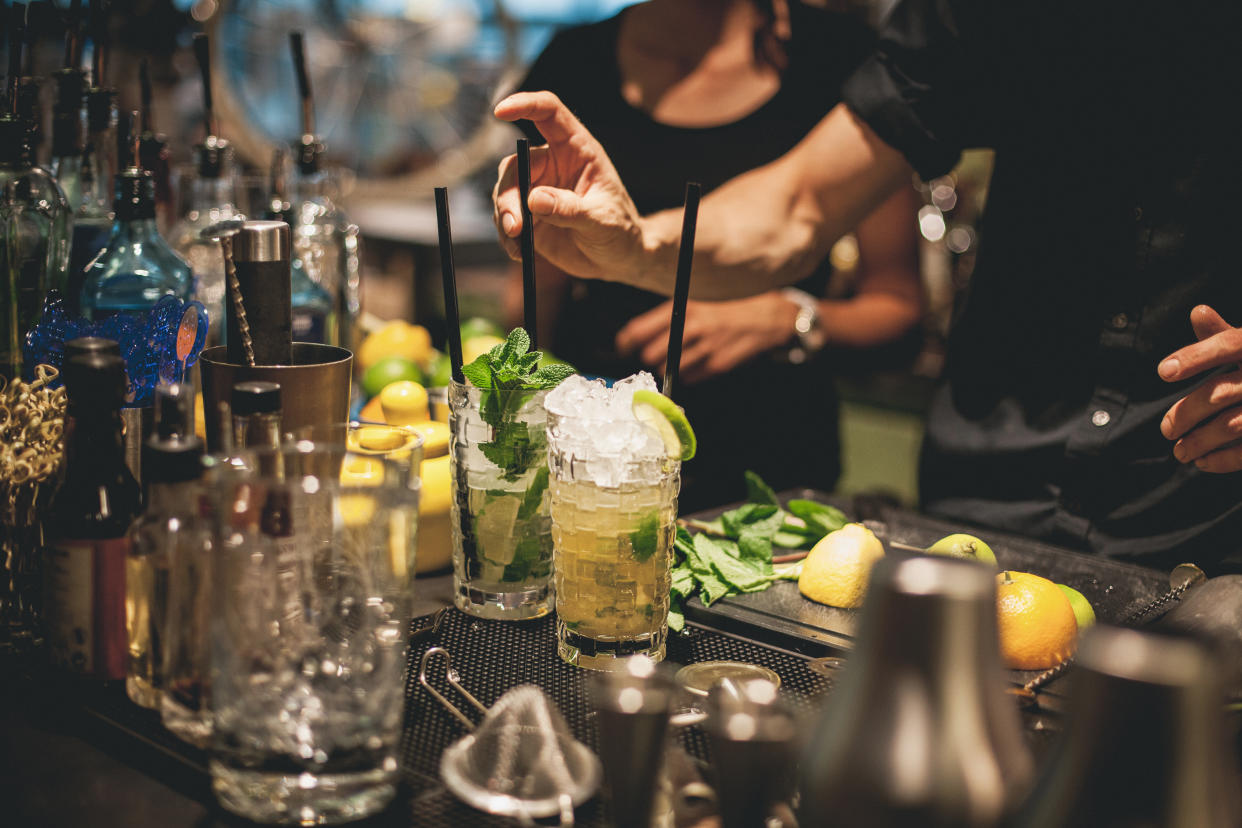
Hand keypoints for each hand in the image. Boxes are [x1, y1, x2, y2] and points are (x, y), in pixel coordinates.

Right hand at [492, 92, 648, 285]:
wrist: (618, 258)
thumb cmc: (620, 231)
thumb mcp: (602, 221)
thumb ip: (570, 210)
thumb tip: (533, 199)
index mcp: (577, 149)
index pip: (548, 113)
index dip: (524, 105)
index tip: (500, 112)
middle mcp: (553, 163)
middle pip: (516, 164)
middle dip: (509, 195)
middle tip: (515, 227)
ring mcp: (537, 189)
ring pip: (504, 191)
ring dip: (505, 217)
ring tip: (518, 243)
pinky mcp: (528, 215)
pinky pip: (505, 218)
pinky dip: (507, 236)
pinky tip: (519, 253)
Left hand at [615, 294, 798, 383]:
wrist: (764, 318)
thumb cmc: (723, 310)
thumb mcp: (695, 304)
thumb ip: (668, 318)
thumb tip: (637, 337)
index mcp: (683, 308)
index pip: (640, 329)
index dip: (626, 342)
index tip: (623, 347)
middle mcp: (693, 327)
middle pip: (651, 355)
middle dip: (649, 359)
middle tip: (653, 357)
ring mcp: (706, 347)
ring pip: (669, 370)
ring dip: (669, 369)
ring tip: (678, 359)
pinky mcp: (717, 364)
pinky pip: (690, 378)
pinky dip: (688, 375)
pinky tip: (697, 364)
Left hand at [1159, 305, 1241, 471]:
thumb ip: (1224, 334)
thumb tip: (1197, 311)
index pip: (1229, 344)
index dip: (1196, 356)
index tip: (1162, 371)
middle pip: (1221, 392)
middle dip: (1187, 412)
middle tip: (1165, 430)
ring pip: (1232, 424)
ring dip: (1199, 441)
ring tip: (1179, 451)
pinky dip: (1224, 459)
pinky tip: (1202, 462)